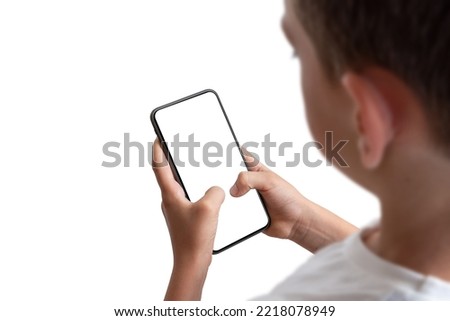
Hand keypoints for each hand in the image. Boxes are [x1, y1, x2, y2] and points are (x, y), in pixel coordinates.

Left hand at [152, 139, 223, 299]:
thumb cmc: (194, 239)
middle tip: (176, 147)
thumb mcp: (209, 207)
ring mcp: (176, 211)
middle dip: (171, 159)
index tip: (158, 137)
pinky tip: (208, 195)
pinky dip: (195, 191)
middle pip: (167, 175)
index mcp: (170, 195)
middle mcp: (169, 202)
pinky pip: (189, 199)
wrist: (191, 263)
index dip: (158, 150)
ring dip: (185, 176)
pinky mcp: (185, 218)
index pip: (159, 166)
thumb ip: (214, 191)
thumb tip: (216, 190)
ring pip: (179, 187)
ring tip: (193, 167)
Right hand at [230, 154, 356, 251]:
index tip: (220, 157)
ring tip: (243, 202)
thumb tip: (233, 189)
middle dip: (227, 181)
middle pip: (229, 178)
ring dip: (232, 200)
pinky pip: (232, 212)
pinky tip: (241, 214)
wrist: (294, 222)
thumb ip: (248, 179)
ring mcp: (245, 198)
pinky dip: (233, 213)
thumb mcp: (269, 181)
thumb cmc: (289, 198)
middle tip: (234, 186)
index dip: (229, 156)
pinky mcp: (243, 213)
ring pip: (228, 196)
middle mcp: (249, 183)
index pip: (238, 157)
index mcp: (255, 169)